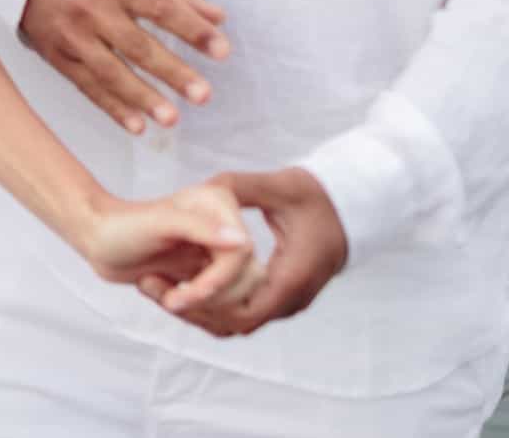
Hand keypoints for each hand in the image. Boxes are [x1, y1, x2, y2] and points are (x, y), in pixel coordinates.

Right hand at [20, 0, 230, 133]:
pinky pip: (88, 87)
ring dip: (142, 97)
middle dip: (172, 72)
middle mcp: (92, 8)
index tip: (223, 52)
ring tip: (173, 119)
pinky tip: (137, 126)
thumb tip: (218, 17)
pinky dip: (113, 108)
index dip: (192, 30)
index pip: (160, 8)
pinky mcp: (58, 57)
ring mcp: (72, 35)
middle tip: (203, 95)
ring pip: (110, 71)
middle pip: (136, 45)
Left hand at [77, 181, 255, 312]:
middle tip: (171, 301)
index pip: (242, 255)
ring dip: (200, 309)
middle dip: (209, 300)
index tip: (183, 296)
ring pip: (238, 298)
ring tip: (163, 297)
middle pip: (247, 281)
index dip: (217, 282)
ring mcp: (219, 252)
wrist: (99, 240)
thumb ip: (200, 229)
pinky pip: (223, 307)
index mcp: (219, 205)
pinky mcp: (210, 273)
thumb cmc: (119, 225)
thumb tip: (241, 241)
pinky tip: (165, 298)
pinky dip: (196, 314)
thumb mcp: (157, 224)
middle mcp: (225, 229)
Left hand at [137, 167, 347, 336]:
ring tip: (162, 289)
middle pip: (236, 323)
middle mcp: (292, 298)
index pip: (243, 312)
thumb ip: (240, 187)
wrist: (354, 208)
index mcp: (292, 278)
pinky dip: (216, 306)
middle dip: (194, 310)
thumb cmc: (318, 196)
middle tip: (155, 291)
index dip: (205, 306)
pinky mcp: (283, 296)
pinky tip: (187, 285)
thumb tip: (204, 186)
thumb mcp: (279, 186)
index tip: (169, 292)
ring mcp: (289, 301)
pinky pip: (246, 312)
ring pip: (239, 322)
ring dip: (202, 311)